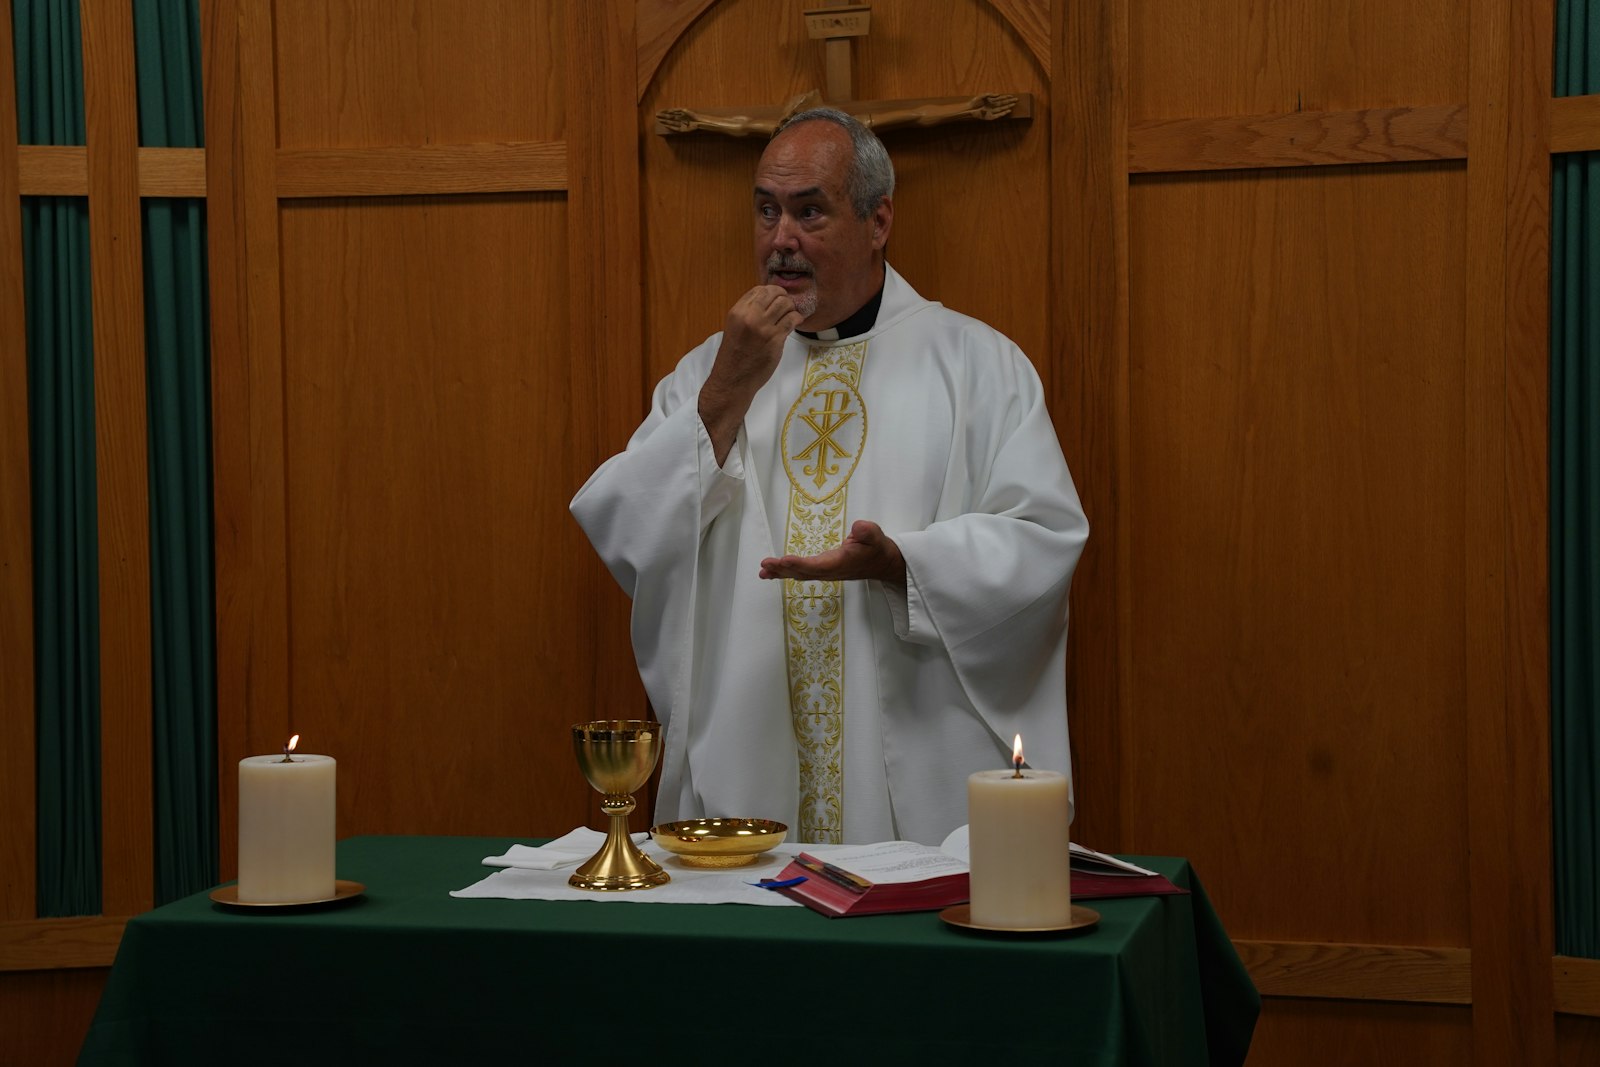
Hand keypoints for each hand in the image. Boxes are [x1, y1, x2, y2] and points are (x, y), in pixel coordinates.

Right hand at [699, 286, 802, 462]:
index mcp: (737, 312)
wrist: (733, 380)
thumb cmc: (734, 356)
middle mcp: (750, 317)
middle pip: (774, 293)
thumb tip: (769, 301)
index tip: (776, 298)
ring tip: (791, 315)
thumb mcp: (735, 328)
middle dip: (784, 297)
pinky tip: (795, 322)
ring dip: (791, 308)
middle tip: (787, 305)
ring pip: (786, 304)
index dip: (771, 291)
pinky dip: (797, 319)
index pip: (759, 290)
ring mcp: (764, 328)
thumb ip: (749, 313)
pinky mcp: (776, 340)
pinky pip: (792, 320)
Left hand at [759, 520, 905, 585]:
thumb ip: (867, 532)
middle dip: (783, 569)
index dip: (801, 564)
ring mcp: (824, 572)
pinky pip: (801, 573)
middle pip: (803, 572)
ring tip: (763, 571)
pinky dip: (785, 572)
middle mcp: (829, 571)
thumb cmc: (876, 548)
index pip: (818, 565)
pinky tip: (772, 572)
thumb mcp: (875, 536)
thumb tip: (857, 528)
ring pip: (799, 574)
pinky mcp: (821, 570)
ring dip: (780, 572)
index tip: (785, 560)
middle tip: (766, 564)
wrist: (881, 563)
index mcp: (840, 563)